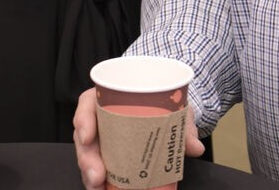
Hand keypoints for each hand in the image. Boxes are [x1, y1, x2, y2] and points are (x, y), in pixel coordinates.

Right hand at [73, 88, 205, 189]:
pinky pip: (97, 168)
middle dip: (87, 158)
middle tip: (97, 174)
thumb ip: (183, 125)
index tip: (87, 135)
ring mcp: (101, 138)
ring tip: (97, 186)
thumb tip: (195, 147)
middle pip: (84, 137)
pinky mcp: (107, 155)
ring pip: (87, 156)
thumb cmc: (163, 103)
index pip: (87, 104)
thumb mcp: (174, 107)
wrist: (167, 110)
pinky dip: (97, 181)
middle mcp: (100, 118)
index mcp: (108, 97)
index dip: (83, 119)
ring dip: (89, 173)